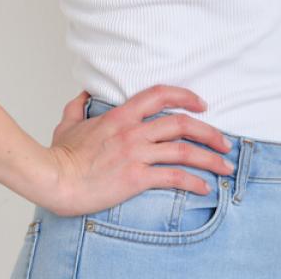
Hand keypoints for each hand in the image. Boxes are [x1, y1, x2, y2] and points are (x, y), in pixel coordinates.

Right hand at [43, 84, 234, 216]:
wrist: (54, 179)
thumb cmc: (60, 154)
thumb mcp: (68, 121)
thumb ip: (79, 105)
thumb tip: (84, 92)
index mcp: (121, 115)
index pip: (160, 94)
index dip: (185, 95)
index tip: (202, 103)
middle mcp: (133, 131)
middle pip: (182, 123)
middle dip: (209, 132)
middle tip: (225, 141)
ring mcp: (136, 153)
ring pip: (183, 150)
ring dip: (210, 158)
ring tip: (225, 166)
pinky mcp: (136, 177)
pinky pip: (173, 177)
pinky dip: (193, 182)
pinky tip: (204, 188)